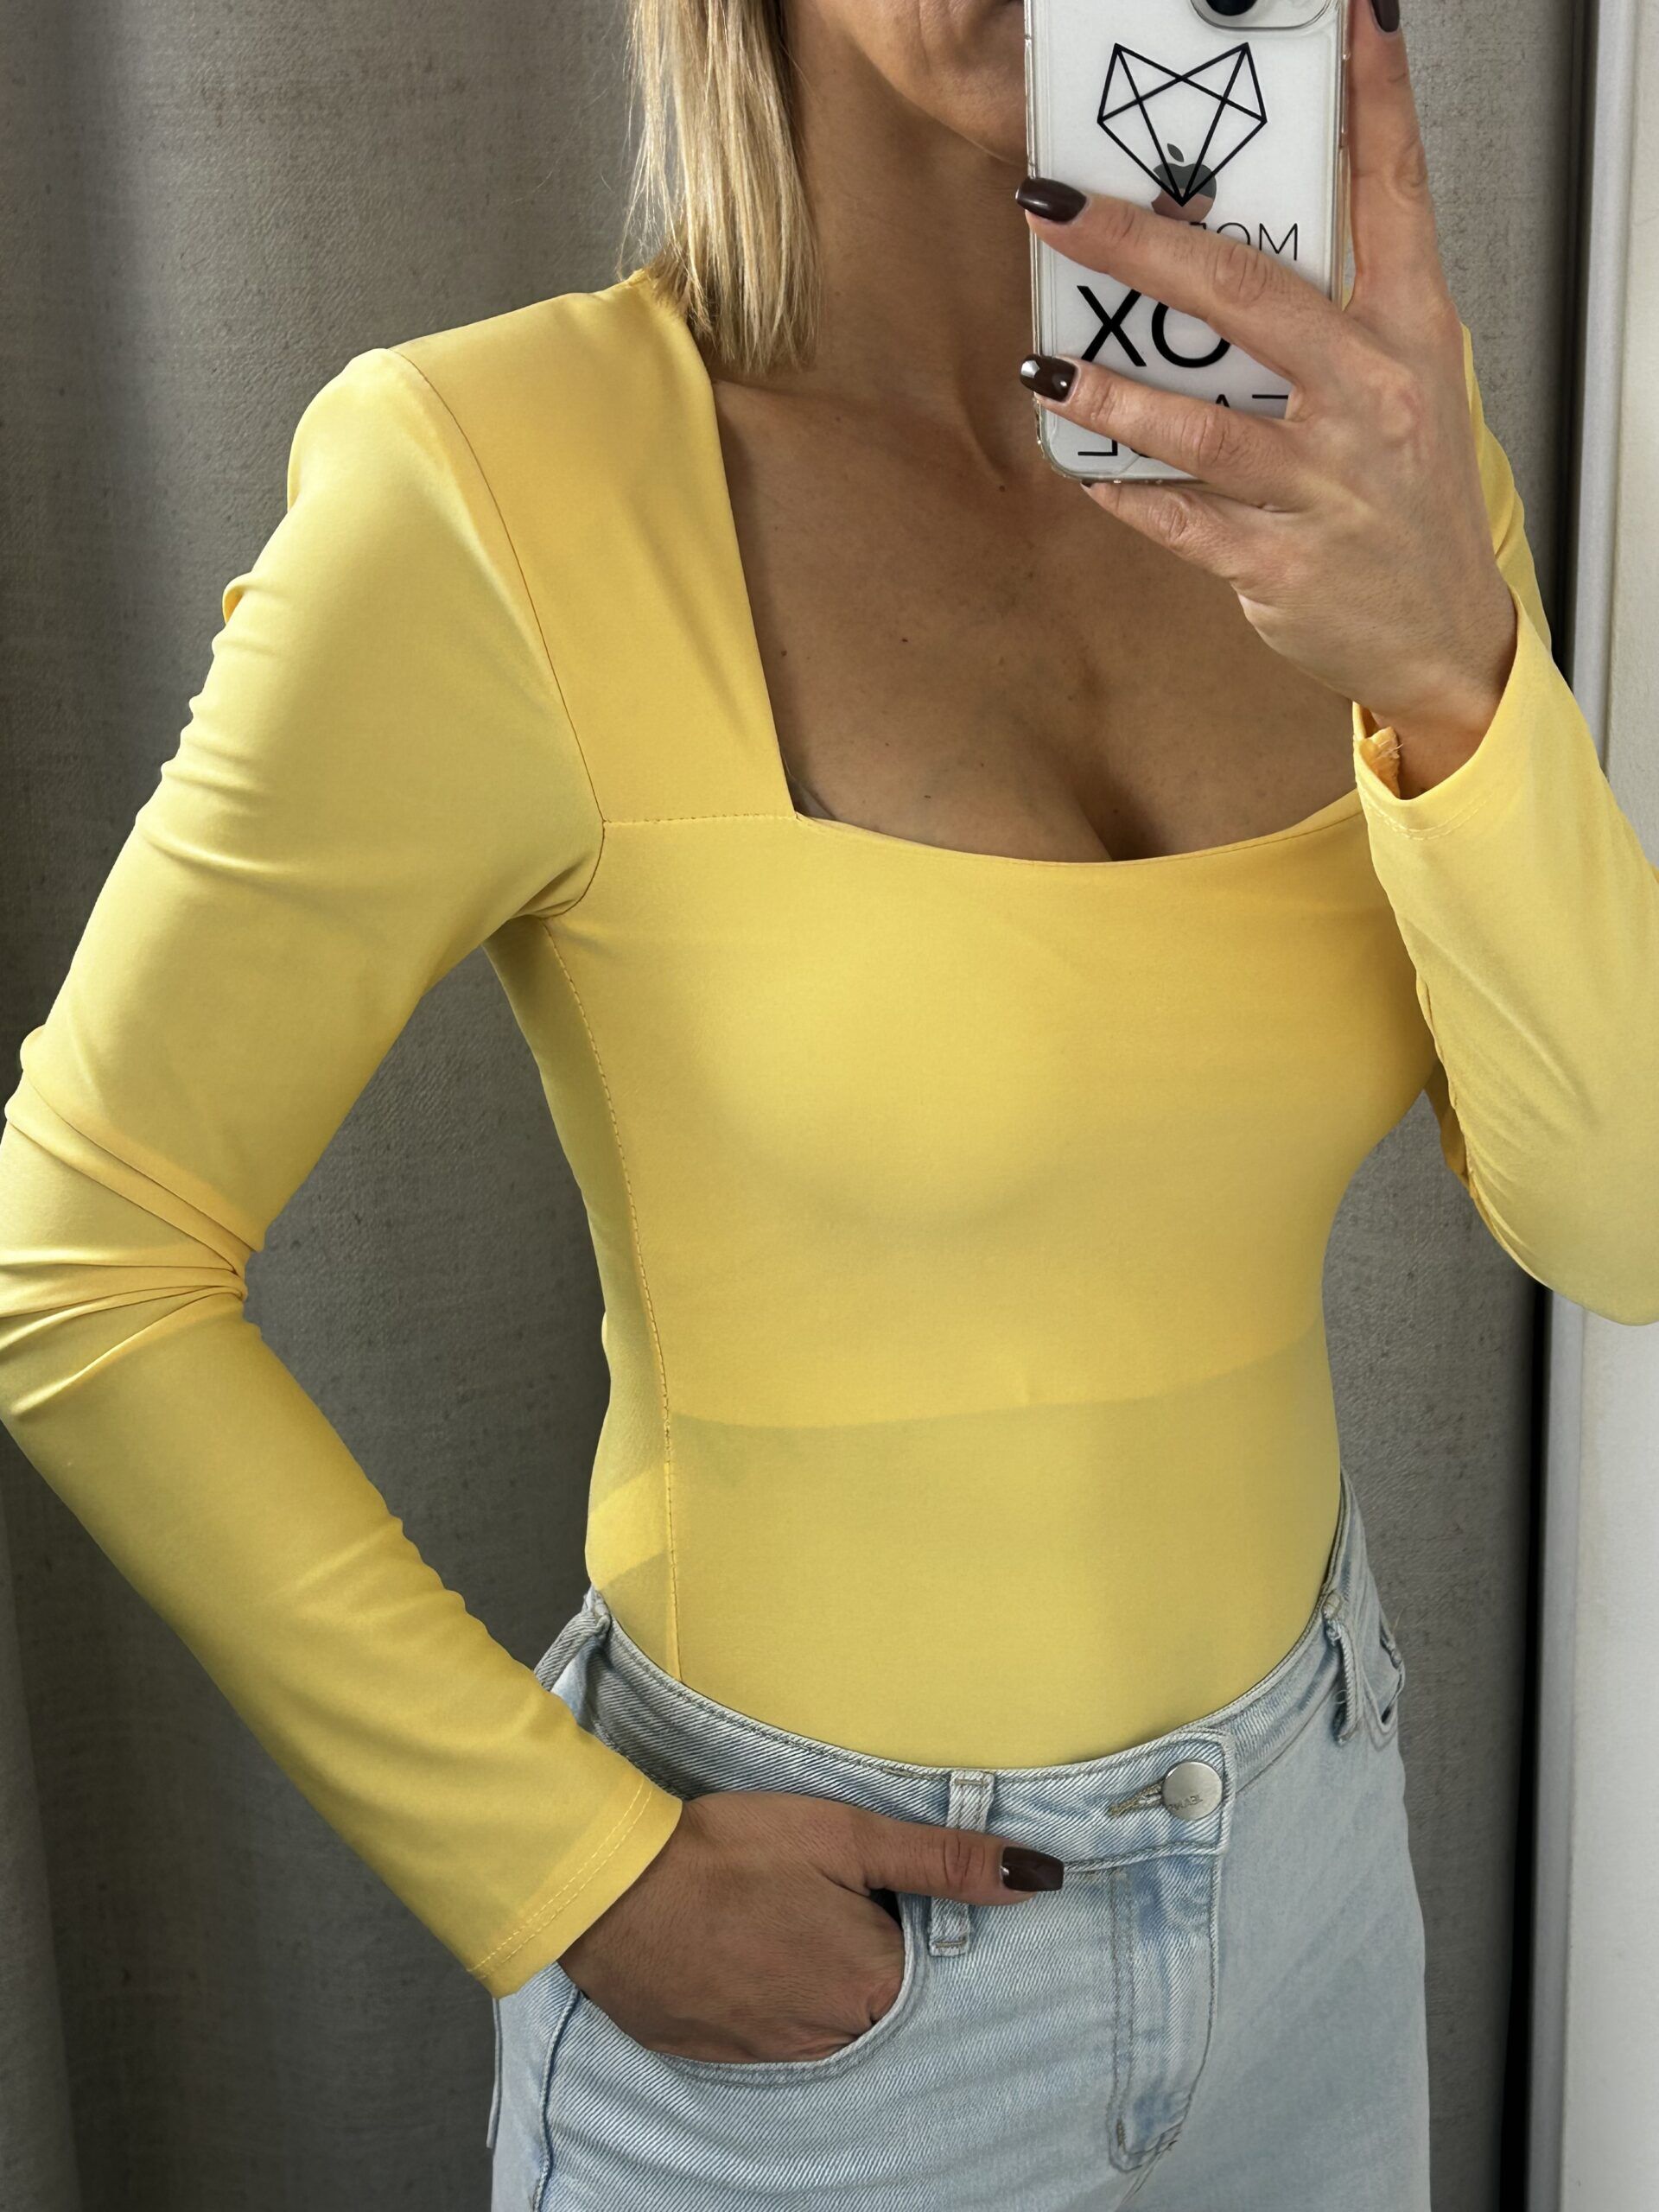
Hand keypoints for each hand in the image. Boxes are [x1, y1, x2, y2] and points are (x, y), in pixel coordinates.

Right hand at [558, 1789, 1062, 2063]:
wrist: (612, 1889)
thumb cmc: (734, 1851)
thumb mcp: (846, 1835)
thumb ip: (942, 1861)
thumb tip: (1039, 1877)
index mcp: (874, 1986)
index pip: (938, 1978)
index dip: (928, 1937)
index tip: (910, 1904)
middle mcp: (833, 2038)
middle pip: (886, 2007)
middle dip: (882, 1962)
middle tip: (850, 1907)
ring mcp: (773, 2054)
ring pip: (833, 2026)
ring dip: (831, 1986)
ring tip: (802, 1928)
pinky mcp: (721, 2054)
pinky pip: (776, 2038)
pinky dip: (779, 2003)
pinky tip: (759, 1957)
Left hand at [1014, 0, 1516, 778]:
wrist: (1440, 630)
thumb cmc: (1405, 495)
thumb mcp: (1404, 383)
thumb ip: (1334, 314)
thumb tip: (1223, 241)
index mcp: (1407, 334)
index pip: (1392, 196)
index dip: (1371, 106)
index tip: (1352, 23)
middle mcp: (1370, 398)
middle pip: (1249, 300)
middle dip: (1142, 247)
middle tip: (1057, 210)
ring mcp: (1324, 485)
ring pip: (1203, 428)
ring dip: (1113, 393)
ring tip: (1045, 367)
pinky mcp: (1281, 562)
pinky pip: (1183, 523)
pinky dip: (1128, 496)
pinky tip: (1083, 470)